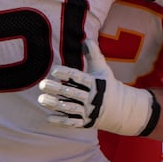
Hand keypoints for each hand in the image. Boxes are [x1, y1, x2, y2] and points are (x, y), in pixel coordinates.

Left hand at [37, 38, 158, 135]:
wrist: (120, 109)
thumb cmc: (106, 84)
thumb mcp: (102, 69)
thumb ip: (93, 55)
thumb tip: (86, 39)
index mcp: (96, 84)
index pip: (80, 78)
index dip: (67, 74)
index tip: (53, 70)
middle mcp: (92, 98)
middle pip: (73, 93)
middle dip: (57, 89)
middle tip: (42, 84)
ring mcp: (89, 111)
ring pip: (71, 108)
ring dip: (55, 105)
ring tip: (41, 99)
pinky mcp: (86, 122)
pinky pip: (73, 122)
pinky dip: (61, 121)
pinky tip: (48, 118)